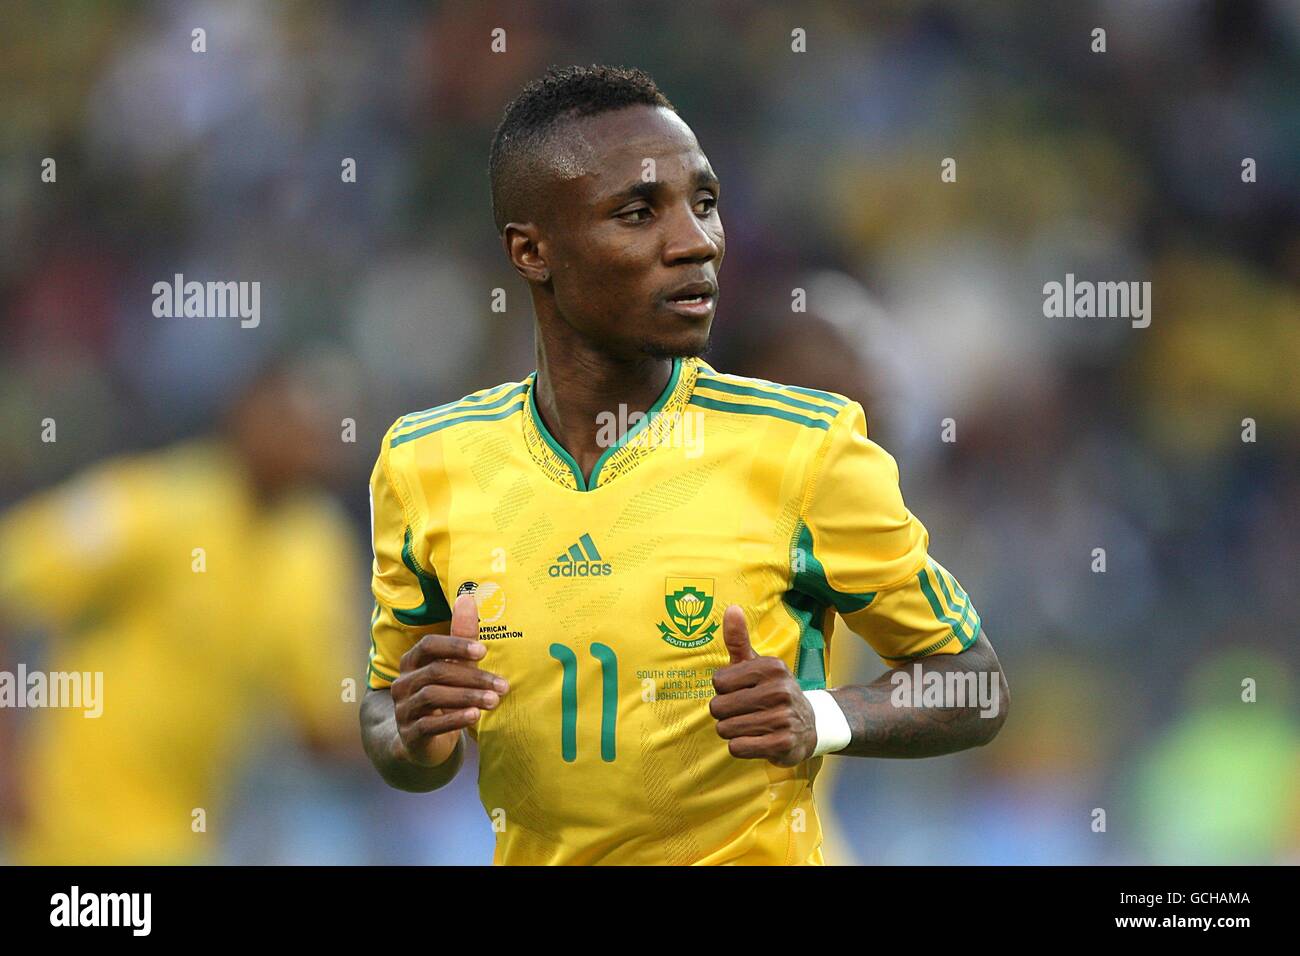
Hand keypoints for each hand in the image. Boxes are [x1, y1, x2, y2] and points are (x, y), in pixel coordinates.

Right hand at [390, 593, 509, 766]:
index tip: (484, 651)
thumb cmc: (444, 696)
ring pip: (433, 697)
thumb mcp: (454, 667)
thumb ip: (461, 636)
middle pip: (436, 672)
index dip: (454, 646)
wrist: (422, 741)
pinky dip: (454, 719)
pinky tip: (475, 717)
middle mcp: (403, 683)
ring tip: (494, 701)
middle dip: (472, 677)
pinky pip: (430, 725)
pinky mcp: (409, 734)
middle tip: (502, 685)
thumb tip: (468, 597)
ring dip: (467, 697)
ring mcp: (403, 709)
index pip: (428, 646)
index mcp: (412, 662)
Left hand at [709, 605, 817, 766]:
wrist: (809, 725)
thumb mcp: (756, 664)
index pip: (718, 681)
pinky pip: (738, 747)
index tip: (740, 691)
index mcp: (772, 667)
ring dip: (731, 731)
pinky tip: (756, 739)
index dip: (723, 690)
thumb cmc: (771, 691)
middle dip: (724, 714)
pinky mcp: (783, 744)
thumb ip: (738, 639)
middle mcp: (780, 690)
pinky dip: (740, 746)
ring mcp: (784, 718)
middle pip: (719, 707)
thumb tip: (731, 608)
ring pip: (726, 729)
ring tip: (750, 726)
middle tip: (743, 712)